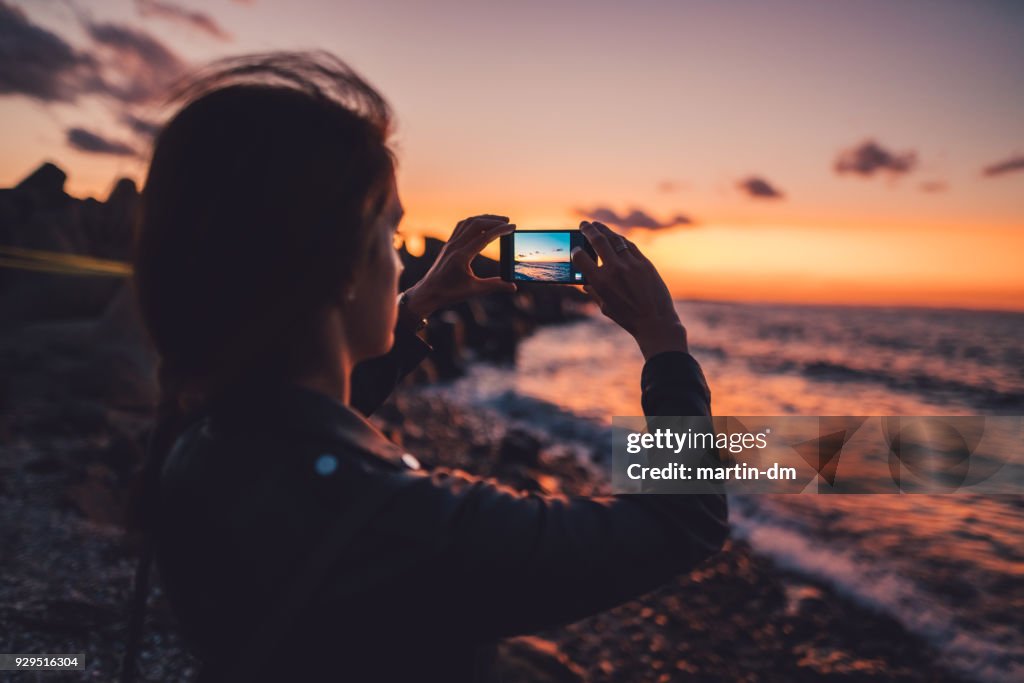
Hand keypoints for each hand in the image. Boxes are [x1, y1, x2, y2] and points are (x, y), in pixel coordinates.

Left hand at [402, 214, 516, 317]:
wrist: (428, 293)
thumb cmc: (449, 293)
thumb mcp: (474, 290)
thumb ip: (494, 286)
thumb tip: (513, 286)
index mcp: (461, 256)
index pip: (484, 237)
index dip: (500, 230)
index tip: (513, 227)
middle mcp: (454, 246)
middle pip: (476, 224)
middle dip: (493, 220)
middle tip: (508, 222)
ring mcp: (450, 244)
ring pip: (467, 223)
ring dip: (483, 218)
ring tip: (498, 221)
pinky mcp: (448, 245)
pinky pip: (461, 227)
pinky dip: (473, 222)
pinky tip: (481, 226)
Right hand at [571, 220, 687, 359]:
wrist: (655, 322)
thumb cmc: (628, 318)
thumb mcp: (605, 307)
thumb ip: (594, 292)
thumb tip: (585, 284)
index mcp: (600, 282)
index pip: (581, 258)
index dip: (575, 251)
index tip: (575, 248)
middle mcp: (615, 269)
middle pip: (598, 241)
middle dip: (588, 230)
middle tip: (583, 224)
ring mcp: (631, 264)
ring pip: (615, 239)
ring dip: (604, 230)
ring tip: (597, 226)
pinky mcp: (645, 263)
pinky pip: (630, 246)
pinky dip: (620, 240)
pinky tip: (616, 237)